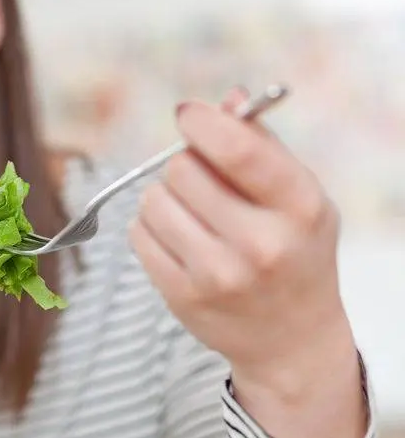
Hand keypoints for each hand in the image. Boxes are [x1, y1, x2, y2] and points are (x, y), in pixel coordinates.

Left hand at [128, 87, 353, 389]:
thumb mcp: (298, 196)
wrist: (291, 338)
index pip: (237, 149)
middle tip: (203, 183)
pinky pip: (138, 234)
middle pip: (181, 169)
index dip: (202, 122)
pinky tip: (179, 240)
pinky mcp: (181, 296)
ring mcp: (218, 275)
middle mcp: (260, 244)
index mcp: (299, 207)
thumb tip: (227, 99)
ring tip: (193, 215)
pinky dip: (151, 228)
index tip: (188, 115)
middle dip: (186, 165)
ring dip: (164, 198)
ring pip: (152, 200)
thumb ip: (262, 145)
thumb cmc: (295, 252)